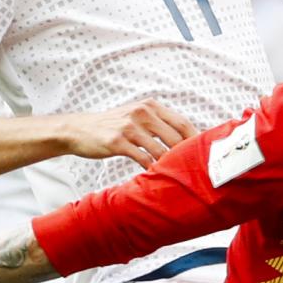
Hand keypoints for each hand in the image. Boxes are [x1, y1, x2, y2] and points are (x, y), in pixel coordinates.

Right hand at [60, 98, 196, 168]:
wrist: (78, 130)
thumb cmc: (113, 127)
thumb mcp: (136, 116)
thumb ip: (158, 123)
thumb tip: (187, 139)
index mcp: (150, 106)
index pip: (183, 123)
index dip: (196, 140)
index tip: (204, 155)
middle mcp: (142, 113)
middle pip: (176, 137)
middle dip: (186, 155)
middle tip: (194, 171)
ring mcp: (129, 127)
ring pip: (161, 150)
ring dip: (170, 165)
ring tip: (176, 176)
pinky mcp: (117, 141)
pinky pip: (142, 158)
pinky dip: (151, 168)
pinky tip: (154, 176)